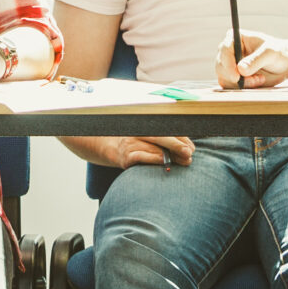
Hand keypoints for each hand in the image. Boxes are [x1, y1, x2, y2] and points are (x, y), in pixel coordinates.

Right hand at [68, 135, 194, 169]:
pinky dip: (155, 160)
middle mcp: (135, 132)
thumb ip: (159, 138)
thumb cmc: (124, 142)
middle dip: (178, 144)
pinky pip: (142, 157)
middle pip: (161, 136)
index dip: (181, 138)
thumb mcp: (140, 135)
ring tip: (184, 161)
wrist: (96, 144)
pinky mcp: (123, 157)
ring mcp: (129, 144)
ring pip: (154, 147)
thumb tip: (185, 148)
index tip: (192, 146)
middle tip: (190, 153)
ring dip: (171, 155)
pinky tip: (165, 164)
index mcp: (142, 124)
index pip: (165, 129)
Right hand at [217, 29, 287, 88]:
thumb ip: (256, 60)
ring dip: (241, 83)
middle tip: (256, 79)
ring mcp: (230, 65)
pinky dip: (242, 87)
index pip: (224, 50)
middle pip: (221, 66)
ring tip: (259, 79)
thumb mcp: (270, 53)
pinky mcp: (233, 77)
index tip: (236, 77)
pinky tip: (256, 82)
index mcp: (235, 38)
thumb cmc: (278, 53)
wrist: (284, 65)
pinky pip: (230, 86)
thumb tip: (240, 69)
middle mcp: (229, 51)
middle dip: (237, 77)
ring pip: (224, 78)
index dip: (228, 64)